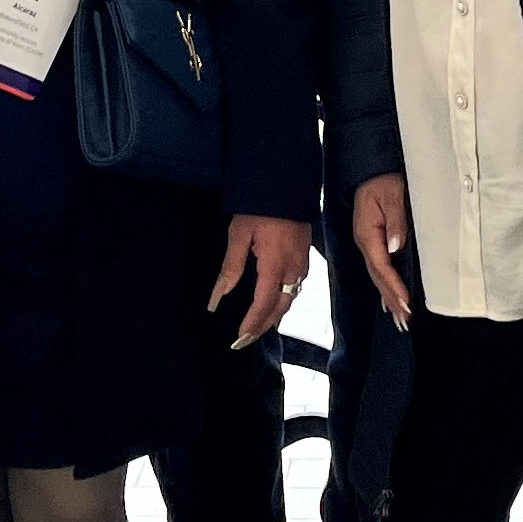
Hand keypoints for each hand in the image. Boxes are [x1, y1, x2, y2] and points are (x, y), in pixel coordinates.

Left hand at [214, 215, 318, 347]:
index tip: (239, 338)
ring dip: (274, 315)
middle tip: (244, 339)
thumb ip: (230, 268)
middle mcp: (293, 269)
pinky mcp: (305, 256)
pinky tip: (273, 301)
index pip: (263, 305)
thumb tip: (217, 297)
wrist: (286, 182)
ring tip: (257, 326)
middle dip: (263, 327)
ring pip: (290, 299)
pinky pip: (296, 287)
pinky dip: (283, 300)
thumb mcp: (238, 234)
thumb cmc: (260, 206)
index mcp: (275, 265)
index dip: (252, 324)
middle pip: (280, 308)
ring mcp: (302, 263)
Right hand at [349, 173, 414, 330]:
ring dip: (389, 298)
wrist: (372, 170)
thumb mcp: (393, 194)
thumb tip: (395, 245)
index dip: (394, 286)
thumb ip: (395, 220)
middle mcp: (365, 242)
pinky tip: (390, 300)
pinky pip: (379, 269)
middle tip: (405, 321)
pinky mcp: (372, 242)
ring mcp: (367, 243)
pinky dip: (386, 287)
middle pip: (378, 277)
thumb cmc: (384, 181)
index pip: (382, 266)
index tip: (406, 303)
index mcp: (367, 233)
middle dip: (392, 300)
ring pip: (378, 276)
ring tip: (400, 318)